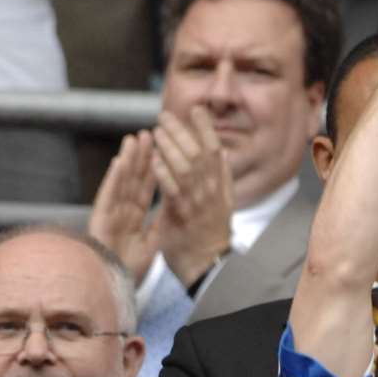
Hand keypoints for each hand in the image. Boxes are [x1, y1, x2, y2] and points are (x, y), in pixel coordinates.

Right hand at [88, 132, 159, 281]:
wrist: (113, 289)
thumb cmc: (129, 270)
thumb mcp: (152, 243)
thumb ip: (161, 222)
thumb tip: (176, 202)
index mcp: (135, 218)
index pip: (146, 188)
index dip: (153, 168)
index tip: (162, 148)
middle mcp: (121, 213)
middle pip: (133, 180)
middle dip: (141, 157)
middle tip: (148, 133)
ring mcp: (110, 215)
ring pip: (121, 183)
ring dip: (128, 160)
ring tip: (134, 139)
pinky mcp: (100, 221)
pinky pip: (108, 197)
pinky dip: (114, 179)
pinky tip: (119, 163)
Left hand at [152, 108, 233, 289]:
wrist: (207, 266)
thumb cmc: (210, 234)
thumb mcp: (224, 203)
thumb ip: (222, 178)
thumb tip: (220, 153)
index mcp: (221, 186)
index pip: (214, 150)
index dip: (205, 129)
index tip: (196, 110)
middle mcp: (211, 191)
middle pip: (198, 154)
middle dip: (182, 132)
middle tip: (165, 115)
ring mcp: (198, 203)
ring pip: (185, 168)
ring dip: (170, 148)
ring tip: (157, 131)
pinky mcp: (182, 216)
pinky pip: (172, 191)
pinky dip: (164, 173)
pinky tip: (153, 160)